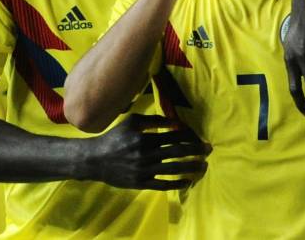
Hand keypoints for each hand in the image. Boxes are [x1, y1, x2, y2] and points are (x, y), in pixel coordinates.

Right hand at [85, 114, 208, 190]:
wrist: (96, 160)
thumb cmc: (115, 136)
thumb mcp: (132, 121)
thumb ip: (153, 120)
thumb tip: (174, 121)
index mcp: (145, 138)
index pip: (174, 136)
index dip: (189, 136)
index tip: (200, 136)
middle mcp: (147, 154)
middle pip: (177, 152)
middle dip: (195, 150)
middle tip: (209, 150)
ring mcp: (145, 170)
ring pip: (174, 169)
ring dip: (191, 167)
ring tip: (203, 166)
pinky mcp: (141, 183)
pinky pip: (163, 185)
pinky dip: (177, 184)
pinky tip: (188, 182)